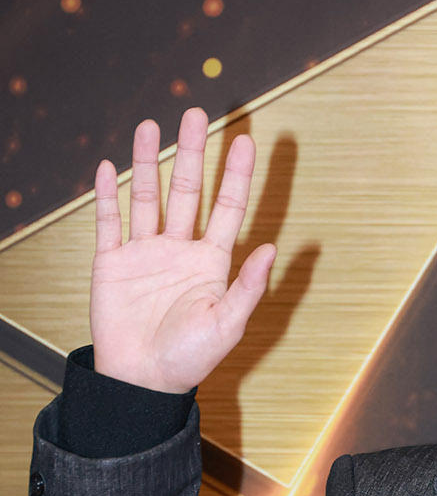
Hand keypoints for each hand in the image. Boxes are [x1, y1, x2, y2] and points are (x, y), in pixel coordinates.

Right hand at [90, 106, 275, 393]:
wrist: (142, 382)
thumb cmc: (189, 361)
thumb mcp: (227, 324)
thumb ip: (248, 286)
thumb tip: (270, 247)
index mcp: (211, 263)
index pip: (227, 208)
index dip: (236, 175)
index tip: (245, 140)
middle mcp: (179, 251)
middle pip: (186, 191)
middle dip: (191, 153)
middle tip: (196, 114)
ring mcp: (145, 253)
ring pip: (147, 197)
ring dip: (148, 162)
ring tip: (150, 126)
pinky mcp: (112, 262)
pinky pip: (109, 222)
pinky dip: (108, 195)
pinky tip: (108, 167)